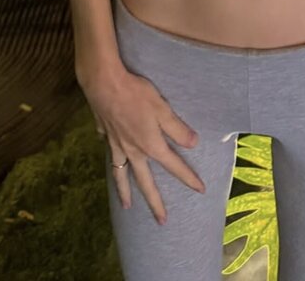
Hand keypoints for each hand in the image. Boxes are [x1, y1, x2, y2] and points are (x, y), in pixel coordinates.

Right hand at [79, 63, 204, 224]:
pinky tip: (114, 161)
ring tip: (127, 207)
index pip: (173, 166)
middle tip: (161, 221)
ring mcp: (116, 145)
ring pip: (122, 174)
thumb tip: (193, 144)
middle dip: (154, 202)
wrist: (103, 83)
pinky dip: (113, 163)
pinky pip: (110, 154)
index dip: (188, 178)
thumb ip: (177, 129)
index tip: (200, 190)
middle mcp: (132, 150)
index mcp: (150, 145)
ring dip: (125, 192)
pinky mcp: (105, 134)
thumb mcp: (162, 109)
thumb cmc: (136, 94)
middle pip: (145, 182)